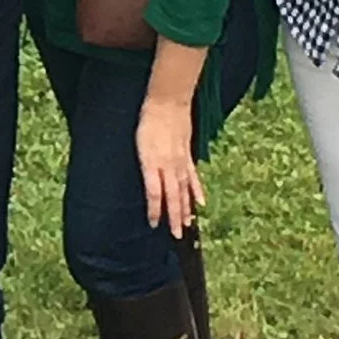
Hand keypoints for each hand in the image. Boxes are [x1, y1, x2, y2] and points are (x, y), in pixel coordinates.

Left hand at [136, 96, 203, 234]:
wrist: (167, 103)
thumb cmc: (147, 120)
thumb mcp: (138, 143)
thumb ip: (144, 164)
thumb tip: (146, 181)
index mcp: (151, 163)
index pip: (154, 192)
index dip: (154, 209)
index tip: (153, 224)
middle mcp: (168, 166)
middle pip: (172, 196)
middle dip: (173, 216)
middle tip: (175, 235)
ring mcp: (180, 162)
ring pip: (184, 190)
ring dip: (185, 208)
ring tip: (186, 225)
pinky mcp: (187, 156)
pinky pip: (192, 177)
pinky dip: (196, 191)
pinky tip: (200, 203)